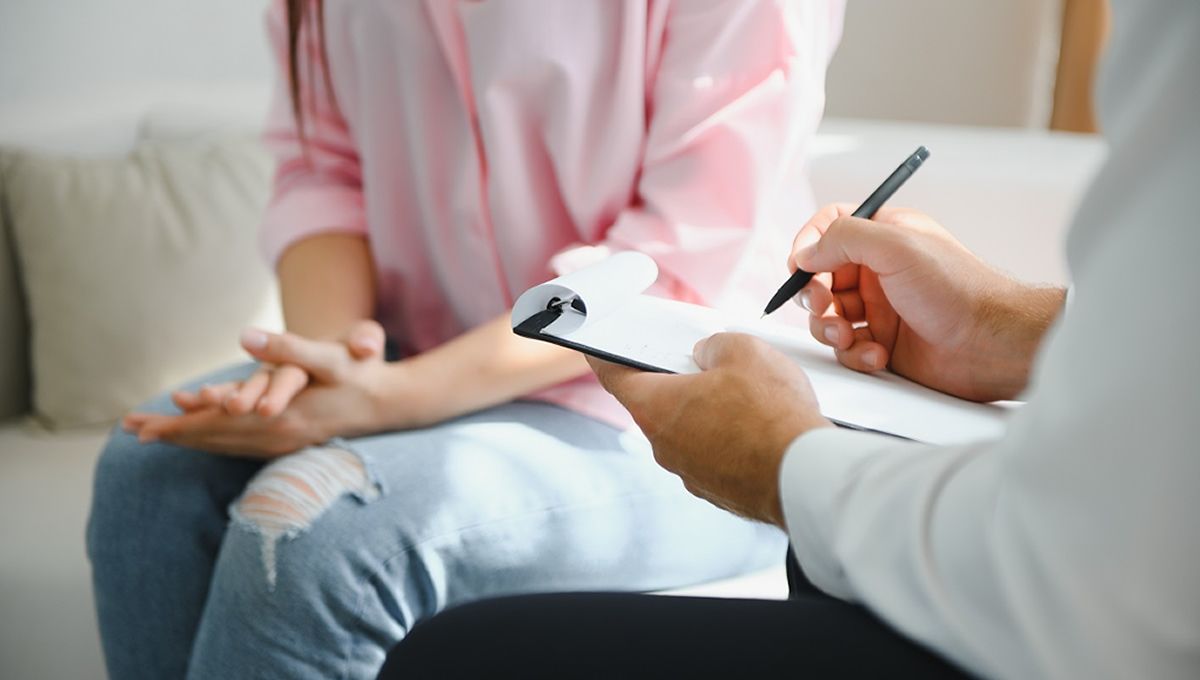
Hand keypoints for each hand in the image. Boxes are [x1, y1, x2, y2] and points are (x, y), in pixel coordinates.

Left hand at [124, 321, 409, 457]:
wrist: (393, 404)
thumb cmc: (362, 375)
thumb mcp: (328, 356)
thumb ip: (287, 347)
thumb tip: (245, 336)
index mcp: (280, 417)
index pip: (217, 425)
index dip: (179, 424)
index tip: (143, 427)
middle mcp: (277, 437)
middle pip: (214, 439)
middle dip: (173, 435)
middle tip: (132, 432)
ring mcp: (284, 444)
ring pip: (225, 446)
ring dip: (190, 441)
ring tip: (154, 437)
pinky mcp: (290, 443)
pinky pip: (240, 447)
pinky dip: (214, 443)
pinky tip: (203, 441)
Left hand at [588, 333, 831, 526]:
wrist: (806, 474)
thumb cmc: (770, 411)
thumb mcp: (742, 350)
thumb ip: (713, 346)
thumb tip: (707, 358)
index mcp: (655, 408)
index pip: (615, 376)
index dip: (604, 358)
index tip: (595, 350)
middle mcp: (664, 447)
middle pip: (658, 404)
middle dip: (677, 382)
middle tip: (703, 363)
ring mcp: (691, 474)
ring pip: (690, 432)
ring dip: (708, 414)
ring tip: (748, 397)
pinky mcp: (719, 492)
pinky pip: (716, 456)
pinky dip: (730, 441)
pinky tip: (760, 428)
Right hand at [791, 204, 1064, 401]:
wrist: (991, 344)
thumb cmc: (957, 289)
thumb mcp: (896, 246)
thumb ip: (843, 238)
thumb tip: (804, 252)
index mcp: (884, 236)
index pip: (829, 228)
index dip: (808, 245)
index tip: (800, 267)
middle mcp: (879, 270)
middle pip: (820, 276)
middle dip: (813, 295)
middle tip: (823, 307)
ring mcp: (880, 308)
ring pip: (828, 316)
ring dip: (829, 329)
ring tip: (847, 337)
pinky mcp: (883, 343)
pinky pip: (848, 348)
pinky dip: (854, 354)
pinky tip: (877, 355)